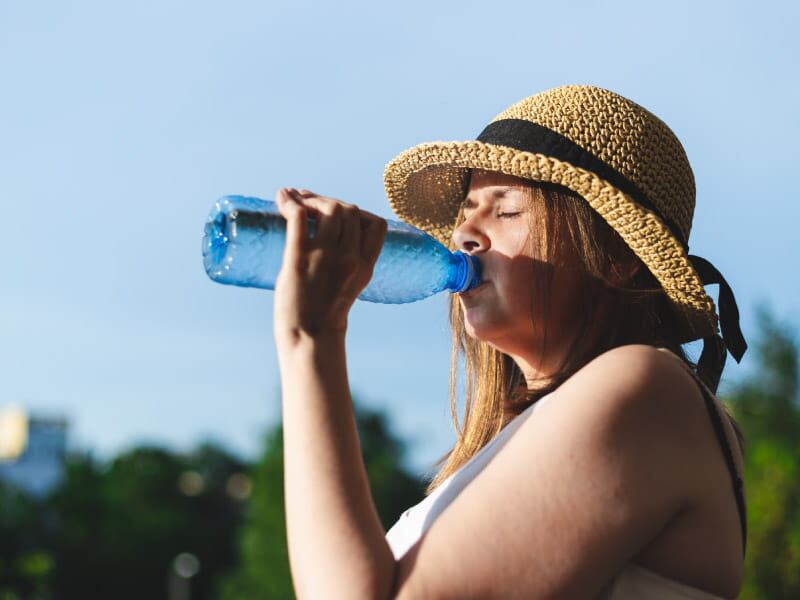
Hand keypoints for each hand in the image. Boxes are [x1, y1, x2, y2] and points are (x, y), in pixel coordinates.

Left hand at [273, 187, 387, 345]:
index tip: (337, 211)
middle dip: (327, 200)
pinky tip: (283, 198)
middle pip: (349, 210)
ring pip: (328, 208)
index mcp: (366, 266)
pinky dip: (291, 202)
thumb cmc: (323, 313)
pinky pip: (299, 217)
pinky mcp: (299, 258)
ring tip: (293, 201)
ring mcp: (325, 257)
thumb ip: (345, 261)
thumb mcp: (348, 284)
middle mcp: (350, 258)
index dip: (358, 211)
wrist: (309, 337)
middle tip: (306, 201)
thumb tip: (324, 234)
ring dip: (311, 199)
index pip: (376, 224)